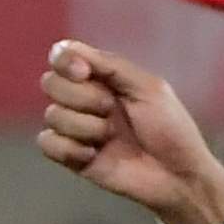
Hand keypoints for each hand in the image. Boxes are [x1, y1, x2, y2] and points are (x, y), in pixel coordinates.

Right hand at [37, 39, 223, 223]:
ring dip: (83, 125)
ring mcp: (77, 128)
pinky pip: (47, 143)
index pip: (63, 56)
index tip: (83, 72)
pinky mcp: (71, 156)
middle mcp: (84, 99)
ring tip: (110, 137)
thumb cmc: (170, 128)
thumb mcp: (148, 87)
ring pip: (52, 114)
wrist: (176, 175)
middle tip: (110, 109)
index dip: (65, 60)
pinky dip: (69, 148)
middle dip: (81, 96)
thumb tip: (68, 47)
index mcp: (103, 77)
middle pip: (51, 83)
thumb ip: (111, 65)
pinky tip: (93, 155)